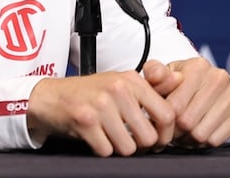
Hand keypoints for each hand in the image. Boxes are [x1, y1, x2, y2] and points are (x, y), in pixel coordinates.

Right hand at [28, 70, 175, 156]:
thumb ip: (151, 85)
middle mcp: (117, 89)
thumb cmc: (89, 93)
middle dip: (140, 145)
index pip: (167, 114)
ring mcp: (100, 104)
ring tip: (109, 136)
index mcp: (131, 79)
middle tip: (129, 139)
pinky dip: (101, 149)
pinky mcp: (84, 120)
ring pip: (129, 147)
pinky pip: (106, 150)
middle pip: (149, 137)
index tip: (157, 139)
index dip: (166, 134)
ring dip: (119, 148)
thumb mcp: (120, 83)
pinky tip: (95, 137)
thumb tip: (180, 79)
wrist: (49, 96)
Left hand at [143, 57, 229, 148]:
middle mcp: (219, 77)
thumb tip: (158, 76)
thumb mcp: (161, 75)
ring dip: (188, 138)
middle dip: (175, 130)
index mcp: (197, 66)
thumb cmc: (176, 83)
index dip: (164, 117)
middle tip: (171, 129)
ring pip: (202, 134)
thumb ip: (154, 74)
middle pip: (188, 121)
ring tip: (182, 132)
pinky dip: (204, 142)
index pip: (175, 105)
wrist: (203, 87)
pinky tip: (197, 134)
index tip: (161, 119)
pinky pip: (217, 140)